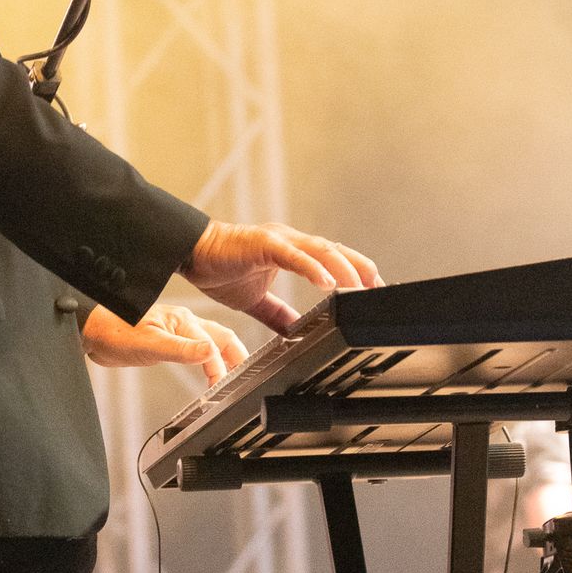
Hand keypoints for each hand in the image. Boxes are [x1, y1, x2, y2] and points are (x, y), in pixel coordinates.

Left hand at [80, 302, 248, 386]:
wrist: (91, 332)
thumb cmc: (113, 332)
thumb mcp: (150, 345)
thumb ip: (182, 349)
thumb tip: (210, 352)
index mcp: (183, 320)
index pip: (213, 346)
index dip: (223, 369)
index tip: (226, 388)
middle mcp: (183, 322)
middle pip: (223, 337)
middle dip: (238, 356)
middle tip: (249, 377)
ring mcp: (176, 329)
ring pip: (211, 341)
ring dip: (224, 357)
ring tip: (234, 376)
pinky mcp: (167, 338)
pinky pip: (196, 346)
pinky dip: (208, 358)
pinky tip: (206, 367)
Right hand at [183, 220, 382, 333]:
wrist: (190, 255)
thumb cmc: (219, 269)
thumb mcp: (256, 301)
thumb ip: (278, 315)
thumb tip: (295, 332)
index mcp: (290, 252)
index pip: (332, 259)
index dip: (356, 274)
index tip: (374, 294)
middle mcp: (289, 242)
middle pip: (336, 252)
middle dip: (361, 271)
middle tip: (381, 292)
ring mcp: (278, 240)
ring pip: (321, 250)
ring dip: (345, 269)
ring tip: (362, 288)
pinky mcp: (264, 244)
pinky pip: (293, 256)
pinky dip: (313, 268)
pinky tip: (328, 282)